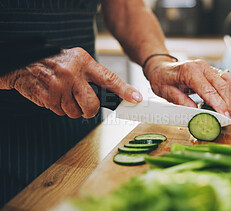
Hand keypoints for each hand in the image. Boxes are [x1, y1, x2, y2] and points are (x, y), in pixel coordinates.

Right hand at [0, 47, 141, 117]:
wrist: (23, 63)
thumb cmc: (54, 62)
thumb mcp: (76, 60)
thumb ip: (92, 75)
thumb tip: (112, 94)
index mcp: (84, 62)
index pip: (109, 78)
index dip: (124, 90)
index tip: (135, 99)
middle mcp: (73, 73)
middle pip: (92, 105)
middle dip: (89, 110)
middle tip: (83, 105)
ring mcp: (60, 86)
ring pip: (76, 112)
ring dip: (71, 108)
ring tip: (63, 93)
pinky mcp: (48, 97)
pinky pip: (61, 112)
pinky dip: (58, 107)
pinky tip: (54, 95)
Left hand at [144, 58, 230, 118]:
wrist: (161, 67)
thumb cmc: (162, 79)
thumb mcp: (165, 92)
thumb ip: (181, 101)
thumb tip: (196, 112)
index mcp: (189, 71)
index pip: (209, 89)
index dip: (218, 104)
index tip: (224, 116)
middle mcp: (202, 66)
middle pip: (223, 85)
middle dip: (228, 104)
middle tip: (228, 119)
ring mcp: (209, 67)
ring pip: (229, 81)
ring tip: (229, 113)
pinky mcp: (213, 70)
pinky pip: (228, 79)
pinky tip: (229, 103)